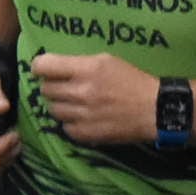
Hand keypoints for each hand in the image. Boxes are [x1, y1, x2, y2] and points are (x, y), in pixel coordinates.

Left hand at [29, 51, 157, 143]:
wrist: (154, 110)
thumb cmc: (133, 81)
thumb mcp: (108, 61)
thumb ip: (80, 63)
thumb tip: (55, 67)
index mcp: (87, 69)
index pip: (43, 66)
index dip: (40, 67)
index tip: (44, 70)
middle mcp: (81, 92)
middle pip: (45, 89)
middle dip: (52, 86)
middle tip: (65, 86)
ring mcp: (82, 115)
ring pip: (52, 109)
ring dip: (60, 105)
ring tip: (75, 102)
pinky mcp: (85, 134)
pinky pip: (64, 127)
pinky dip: (70, 122)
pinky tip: (83, 117)